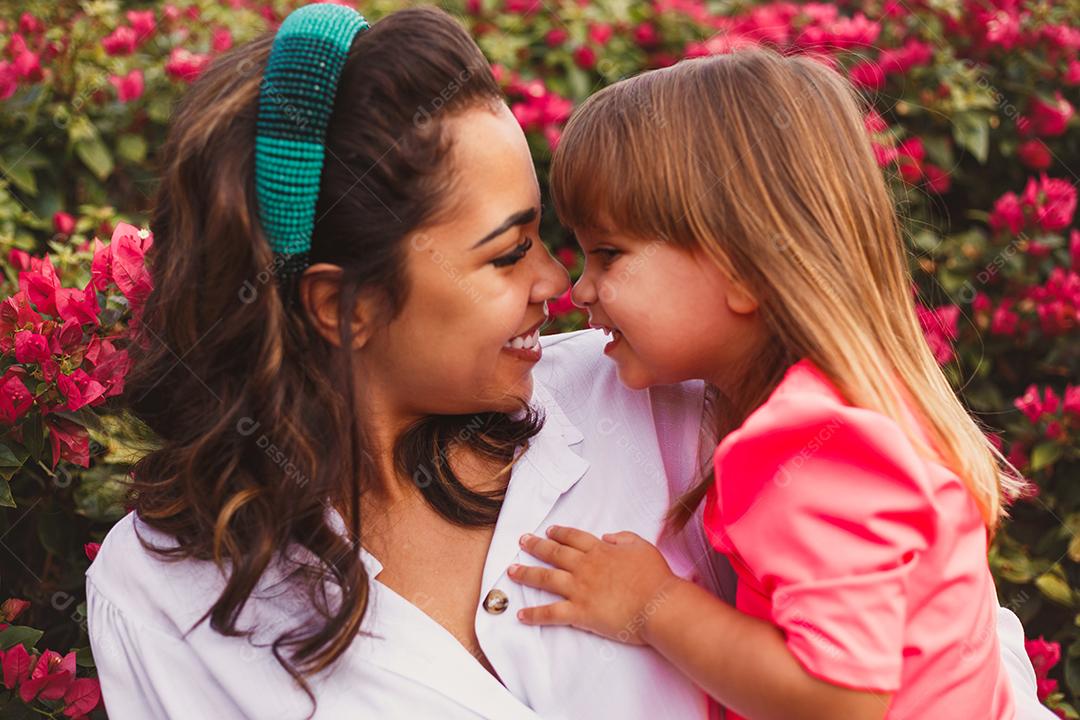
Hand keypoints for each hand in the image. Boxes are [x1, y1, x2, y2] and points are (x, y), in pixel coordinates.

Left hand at [507, 525, 679, 645]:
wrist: (658, 604)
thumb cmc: (655, 577)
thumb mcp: (642, 546)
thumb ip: (623, 538)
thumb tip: (607, 537)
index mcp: (600, 551)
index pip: (574, 538)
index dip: (559, 533)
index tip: (549, 531)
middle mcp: (585, 567)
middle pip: (554, 553)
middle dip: (535, 546)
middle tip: (522, 541)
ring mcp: (580, 589)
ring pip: (546, 579)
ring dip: (526, 574)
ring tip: (511, 571)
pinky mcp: (580, 612)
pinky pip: (551, 613)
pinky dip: (534, 614)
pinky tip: (521, 615)